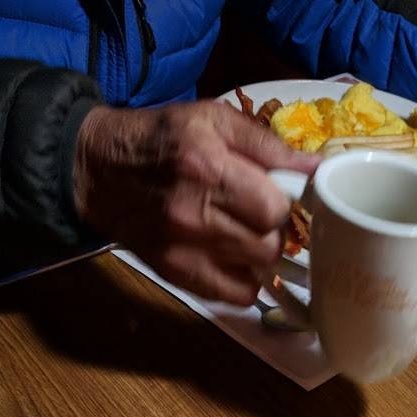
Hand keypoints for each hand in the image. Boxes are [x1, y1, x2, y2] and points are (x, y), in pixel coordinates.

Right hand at [73, 101, 317, 304]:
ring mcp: (184, 250)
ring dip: (262, 255)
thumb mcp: (212, 120)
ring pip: (259, 272)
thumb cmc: (161, 139)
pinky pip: (237, 296)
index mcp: (207, 167)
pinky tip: (234, 258)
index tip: (274, 195)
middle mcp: (194, 213)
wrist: (98, 171)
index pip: (275, 208)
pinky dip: (246, 281)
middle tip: (259, 215)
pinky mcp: (178, 274)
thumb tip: (318, 169)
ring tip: (245, 233)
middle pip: (270, 246)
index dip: (283, 203)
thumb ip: (268, 145)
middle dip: (275, 231)